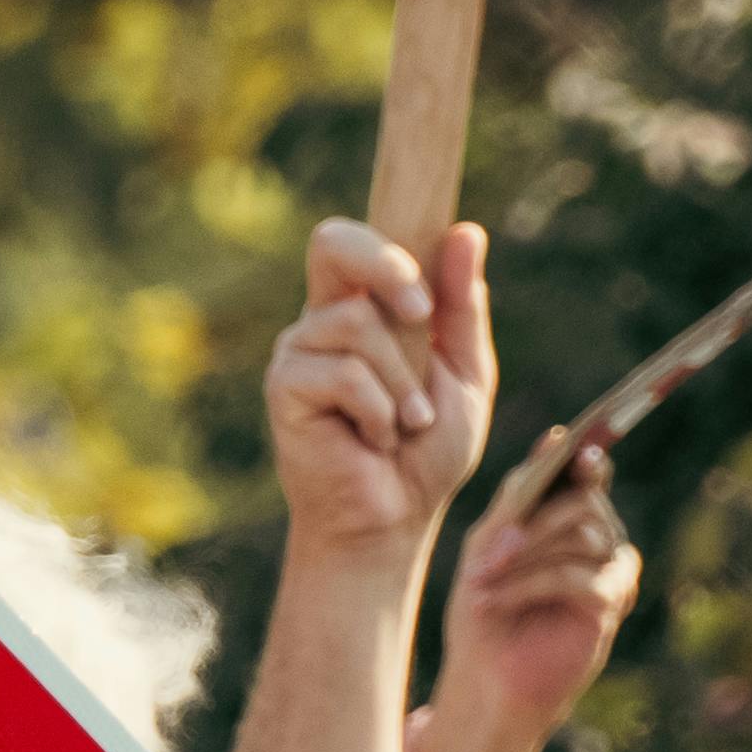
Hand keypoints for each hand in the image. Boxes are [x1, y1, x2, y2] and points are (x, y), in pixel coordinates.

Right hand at [265, 217, 496, 563]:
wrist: (396, 520)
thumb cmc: (427, 452)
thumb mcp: (464, 371)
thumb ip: (463, 306)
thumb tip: (466, 231)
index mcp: (363, 306)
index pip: (358, 239)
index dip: (389, 240)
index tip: (429, 288)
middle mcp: (324, 319)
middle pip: (333, 241)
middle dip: (387, 268)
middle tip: (421, 315)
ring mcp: (299, 350)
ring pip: (360, 324)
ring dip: (402, 383)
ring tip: (405, 424)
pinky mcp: (286, 387)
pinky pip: (346, 373)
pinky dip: (379, 412)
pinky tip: (374, 441)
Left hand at [431, 429, 639, 751]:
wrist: (484, 679)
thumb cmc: (484, 610)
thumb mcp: (488, 543)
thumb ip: (521, 494)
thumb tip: (557, 437)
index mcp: (570, 518)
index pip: (587, 475)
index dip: (584, 459)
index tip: (573, 452)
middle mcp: (598, 539)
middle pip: (584, 503)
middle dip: (532, 524)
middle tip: (488, 554)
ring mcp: (610, 572)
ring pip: (581, 535)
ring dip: (524, 556)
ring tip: (482, 582)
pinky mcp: (610, 604)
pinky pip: (574, 576)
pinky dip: (527, 586)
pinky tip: (492, 602)